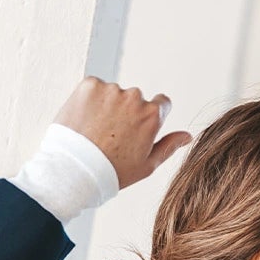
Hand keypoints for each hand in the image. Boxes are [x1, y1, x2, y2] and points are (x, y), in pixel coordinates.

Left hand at [52, 76, 192, 191]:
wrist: (73, 171)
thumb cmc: (110, 173)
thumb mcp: (145, 166)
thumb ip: (168, 146)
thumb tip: (187, 136)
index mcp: (151, 115)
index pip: (162, 103)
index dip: (149, 117)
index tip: (136, 128)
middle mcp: (134, 97)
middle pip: (135, 99)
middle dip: (125, 113)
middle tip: (109, 138)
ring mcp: (111, 89)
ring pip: (113, 94)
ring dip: (106, 107)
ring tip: (94, 133)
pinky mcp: (89, 85)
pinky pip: (93, 89)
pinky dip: (89, 101)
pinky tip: (84, 122)